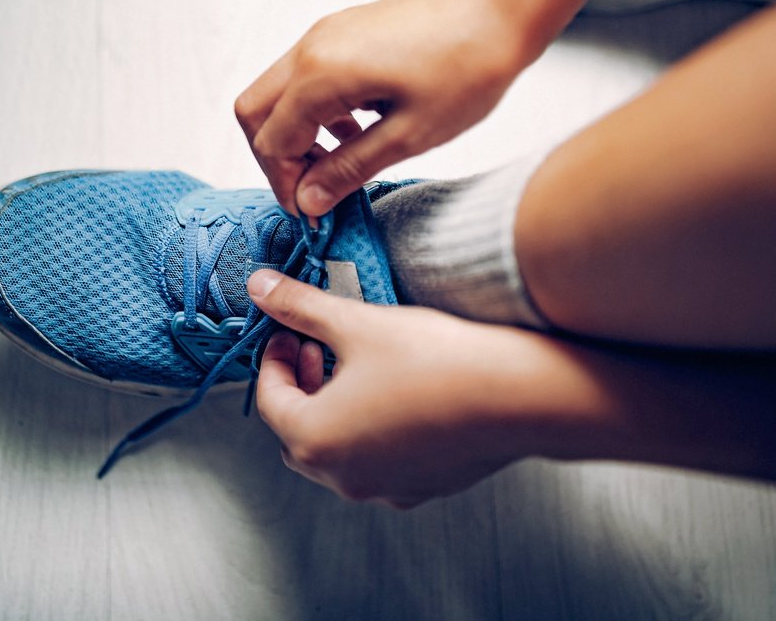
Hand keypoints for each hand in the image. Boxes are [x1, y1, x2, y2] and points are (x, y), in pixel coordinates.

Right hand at [234, 0, 535, 216]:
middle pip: (254, 111)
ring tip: (341, 164)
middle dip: (276, 158)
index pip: (271, 141)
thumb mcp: (409, 135)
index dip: (286, 184)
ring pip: (278, 92)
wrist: (503, 6)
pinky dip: (316, 110)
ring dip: (297, 134)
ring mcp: (326, 34)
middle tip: (312, 190)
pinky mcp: (344, 31)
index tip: (311, 212)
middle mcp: (311, 47)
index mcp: (321, 73)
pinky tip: (358, 130)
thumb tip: (309, 200)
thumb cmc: (468, 66)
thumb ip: (349, 169)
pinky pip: (306, 76)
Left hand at [247, 269, 584, 507]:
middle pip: (299, 430)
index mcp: (314, 440)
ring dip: (334, 408)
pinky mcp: (421, 488)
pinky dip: (370, 429)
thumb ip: (300, 306)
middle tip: (317, 345)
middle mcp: (342, 476)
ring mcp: (383, 489)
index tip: (288, 329)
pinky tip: (395, 392)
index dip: (274, 357)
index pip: (270, 399)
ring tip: (356, 365)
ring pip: (337, 450)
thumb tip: (260, 287)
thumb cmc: (433, 361)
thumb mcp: (356, 322)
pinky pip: (377, 461)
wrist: (516, 395)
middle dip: (302, 385)